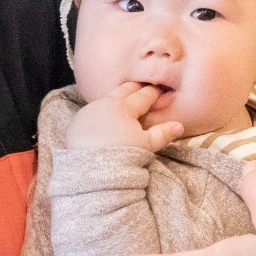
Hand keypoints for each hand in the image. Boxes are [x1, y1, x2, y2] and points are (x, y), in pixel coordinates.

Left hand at [66, 82, 183, 151]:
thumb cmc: (123, 155)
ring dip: (116, 96)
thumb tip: (179, 125)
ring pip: (105, 98)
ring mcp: (89, 112)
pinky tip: (103, 114)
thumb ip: (162, 134)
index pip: (142, 97)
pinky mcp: (76, 122)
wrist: (92, 169)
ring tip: (123, 96)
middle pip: (123, 90)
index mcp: (124, 107)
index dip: (152, 93)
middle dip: (134, 88)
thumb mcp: (146, 145)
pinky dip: (100, 110)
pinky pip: (91, 111)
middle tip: (142, 86)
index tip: (159, 89)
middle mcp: (105, 104)